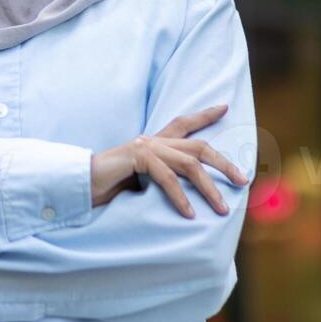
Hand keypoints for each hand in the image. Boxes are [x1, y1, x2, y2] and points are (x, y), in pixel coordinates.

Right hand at [89, 104, 249, 216]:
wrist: (78, 184)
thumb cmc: (106, 187)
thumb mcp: (140, 183)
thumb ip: (160, 181)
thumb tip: (187, 196)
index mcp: (153, 143)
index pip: (183, 123)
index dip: (205, 115)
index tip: (225, 107)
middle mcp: (152, 140)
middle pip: (199, 146)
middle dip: (224, 163)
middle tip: (243, 181)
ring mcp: (145, 146)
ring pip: (190, 164)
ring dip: (209, 188)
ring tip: (222, 209)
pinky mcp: (136, 157)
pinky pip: (167, 178)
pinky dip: (180, 197)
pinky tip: (188, 214)